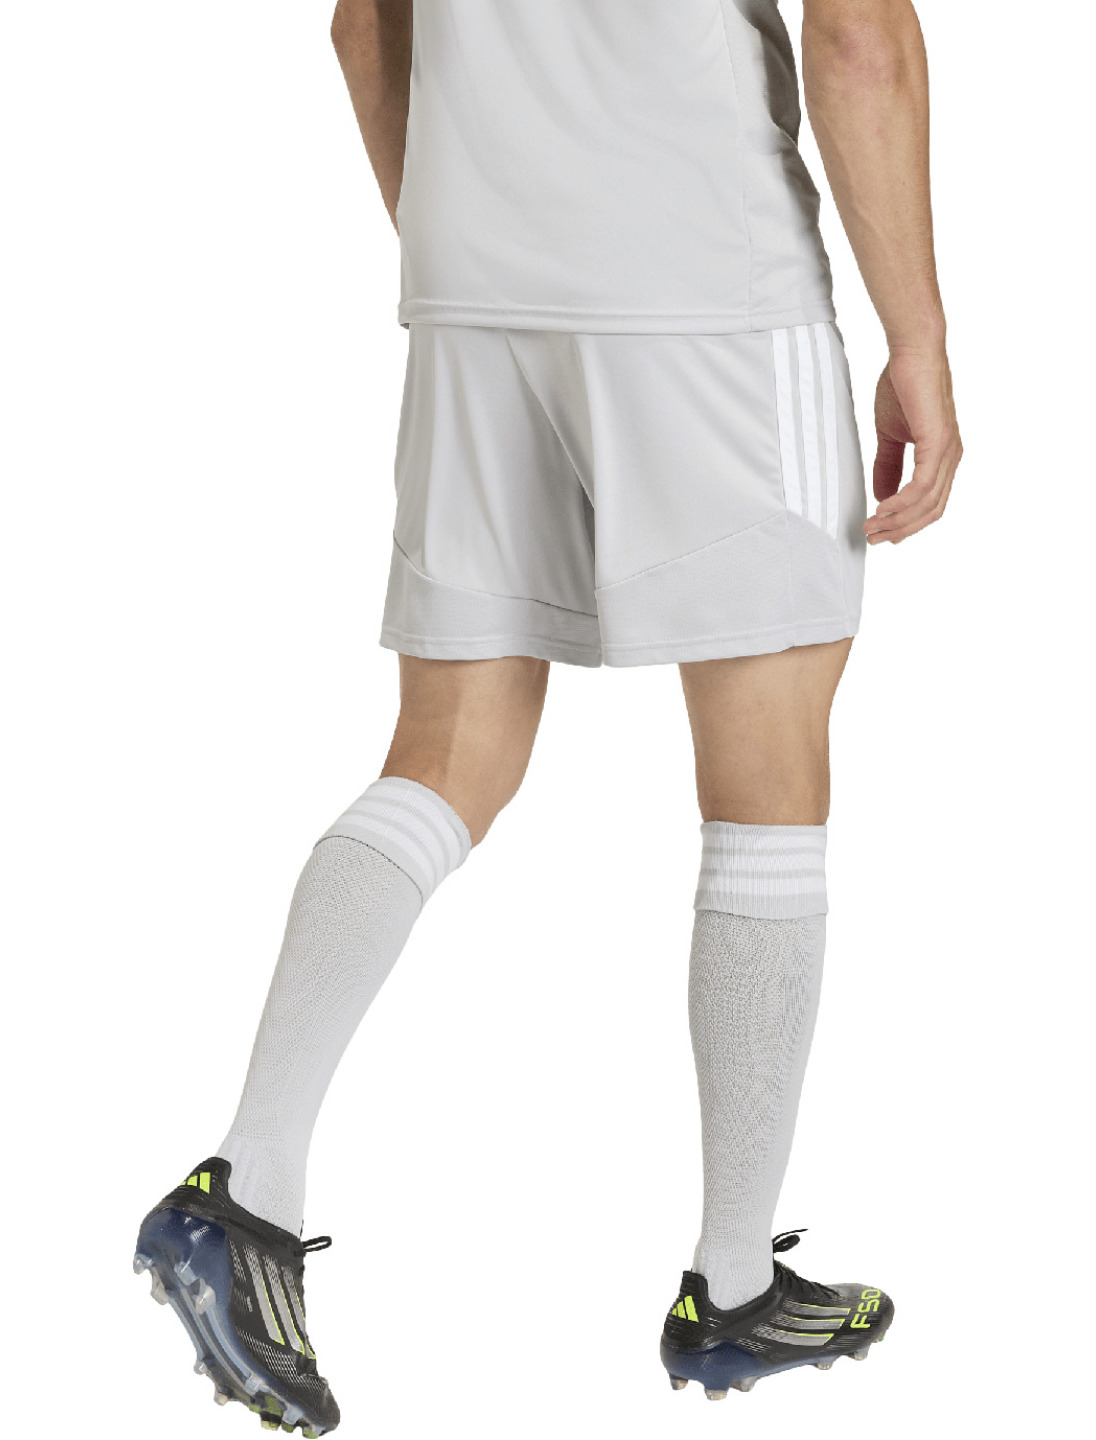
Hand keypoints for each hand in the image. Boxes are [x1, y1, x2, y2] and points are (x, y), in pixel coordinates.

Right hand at [865, 348, 961, 543]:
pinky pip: (921, 486)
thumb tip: (882, 496)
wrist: (913, 353)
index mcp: (942, 457)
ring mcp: (947, 452)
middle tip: (873, 537)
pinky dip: (901, 502)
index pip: (930, 504)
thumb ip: (887, 466)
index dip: (907, 523)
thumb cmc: (903, 386)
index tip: (881, 532)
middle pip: (931, 511)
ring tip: (872, 526)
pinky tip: (882, 508)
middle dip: (900, 529)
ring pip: (926, 504)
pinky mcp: (938, 444)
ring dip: (897, 520)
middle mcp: (950, 458)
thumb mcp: (889, 435)